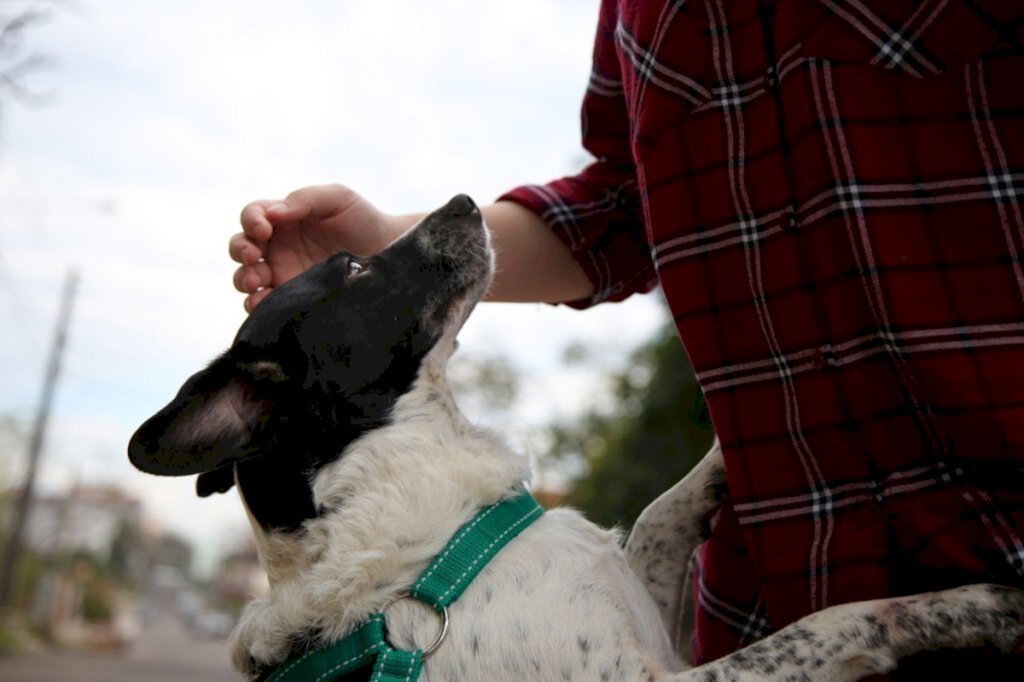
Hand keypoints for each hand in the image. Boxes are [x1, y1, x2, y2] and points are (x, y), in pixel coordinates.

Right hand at [230, 184, 409, 310]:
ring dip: (244, 279)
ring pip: (247, 278)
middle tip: (255, 258)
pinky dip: (256, 304)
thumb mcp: (338, 198)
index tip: (265, 229)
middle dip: (241, 251)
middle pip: (241, 247)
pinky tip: (261, 304)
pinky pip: (265, 303)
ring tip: (255, 283)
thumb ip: (306, 198)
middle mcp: (277, 246)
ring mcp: (283, 273)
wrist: (388, 252)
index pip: (253, 216)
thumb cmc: (363, 219)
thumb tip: (273, 213)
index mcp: (283, 219)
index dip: (251, 221)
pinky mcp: (293, 297)